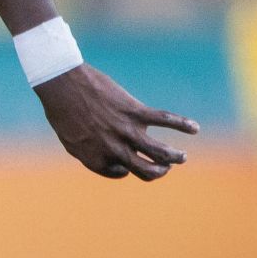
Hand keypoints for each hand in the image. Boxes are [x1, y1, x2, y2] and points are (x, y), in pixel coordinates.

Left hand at [34, 64, 198, 180]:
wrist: (61, 84)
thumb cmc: (62, 111)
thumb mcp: (70, 139)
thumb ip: (90, 153)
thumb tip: (108, 159)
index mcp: (97, 160)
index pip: (120, 173)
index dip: (124, 169)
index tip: (125, 161)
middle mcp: (114, 150)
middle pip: (146, 171)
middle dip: (160, 172)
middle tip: (166, 167)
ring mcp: (126, 131)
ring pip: (159, 152)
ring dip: (174, 157)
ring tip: (182, 157)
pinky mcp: (134, 111)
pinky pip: (164, 119)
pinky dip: (182, 124)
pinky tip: (195, 128)